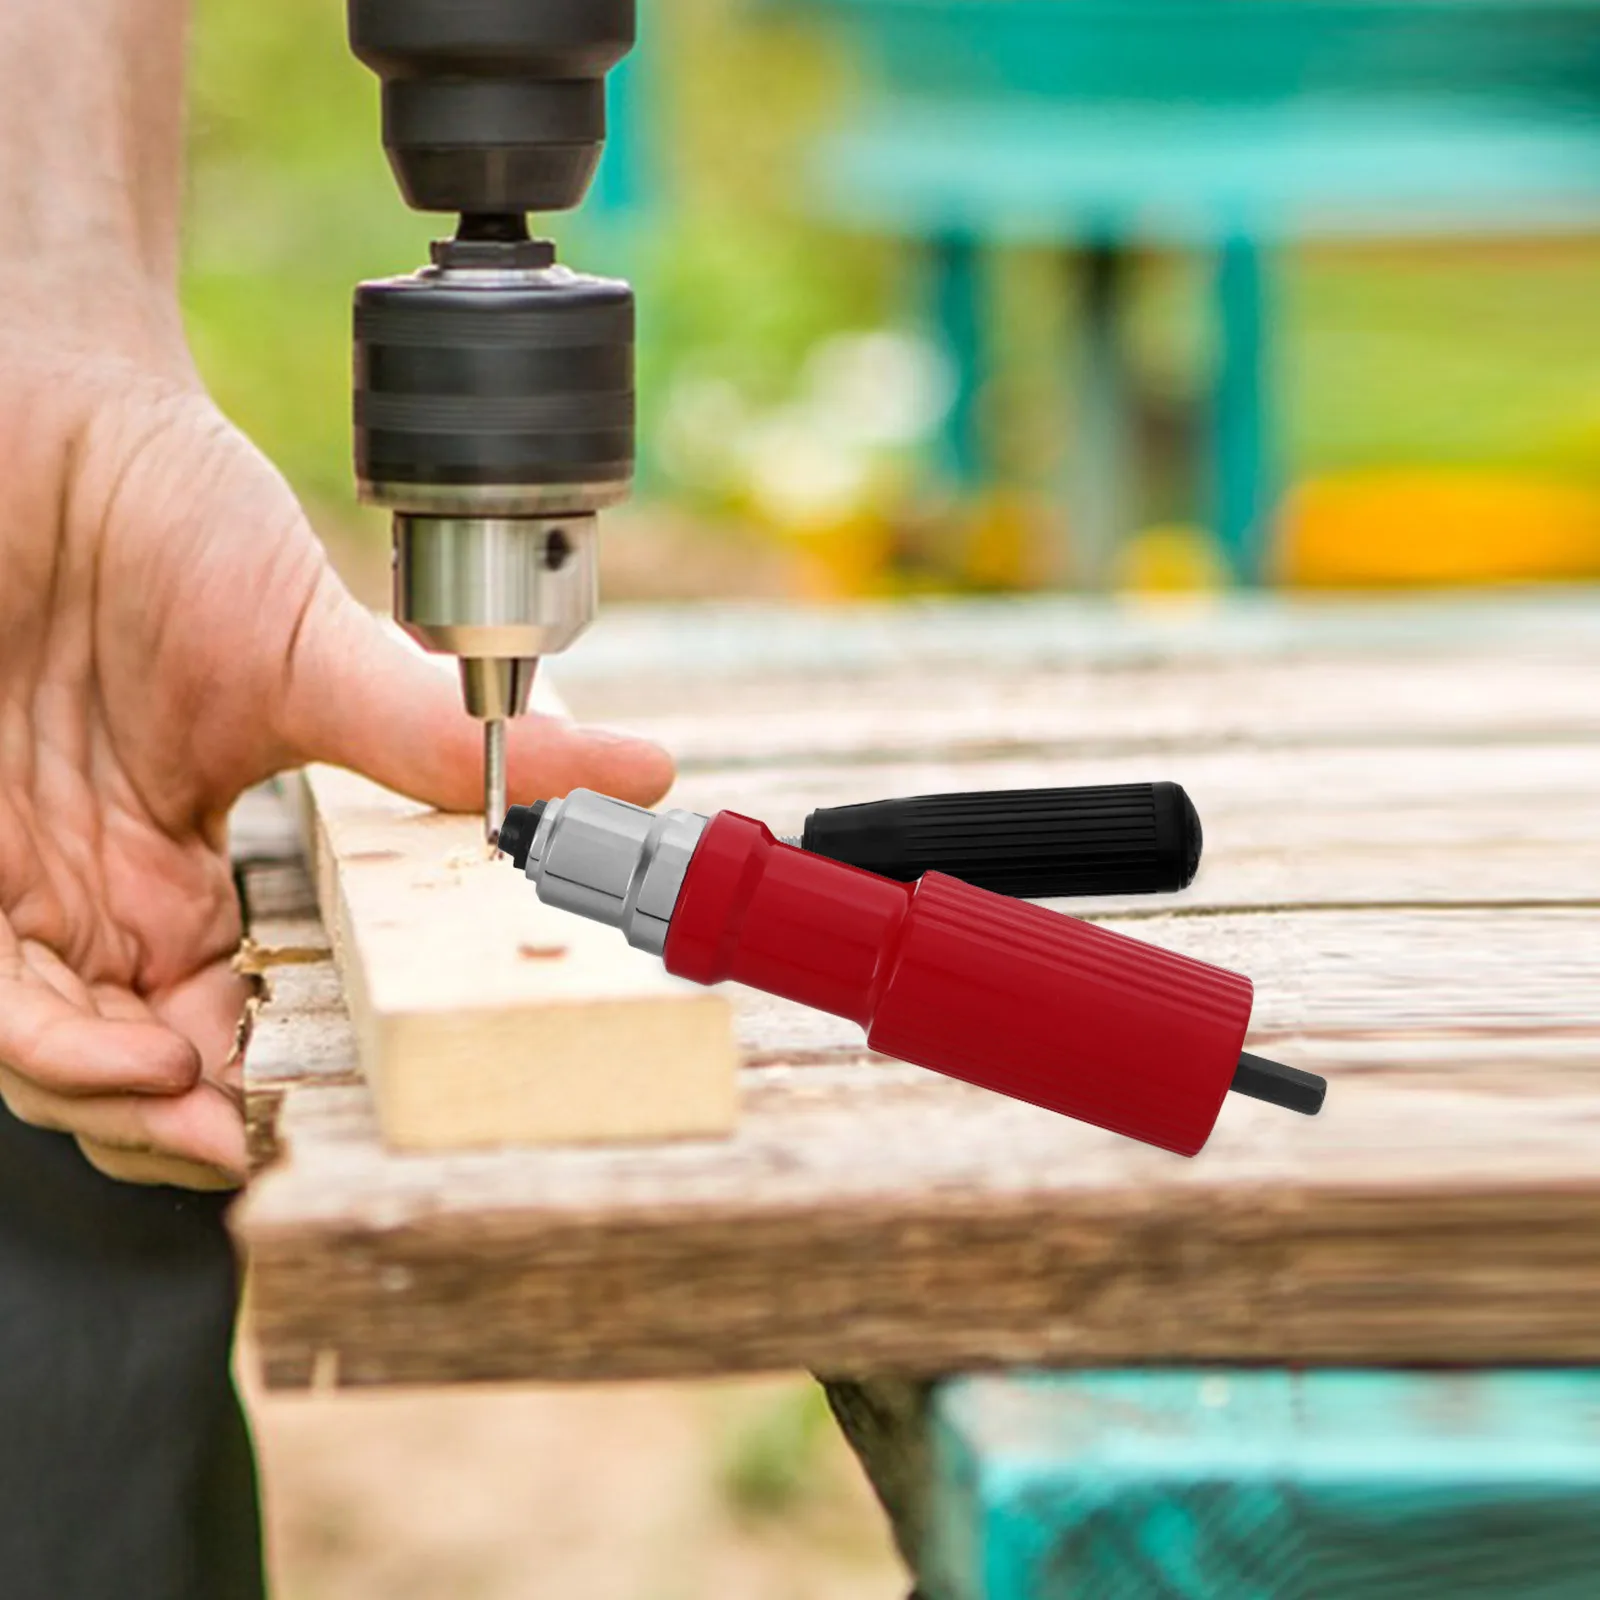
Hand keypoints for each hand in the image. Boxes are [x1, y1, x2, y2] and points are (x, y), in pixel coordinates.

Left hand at [0, 341, 672, 1190]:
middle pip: (121, 1061)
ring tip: (178, 1095)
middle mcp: (91, 885)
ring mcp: (11, 870)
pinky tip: (110, 1053)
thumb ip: (442, 740)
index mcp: (180, 863)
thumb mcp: (314, 653)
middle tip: (234, 1135)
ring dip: (102, 1101)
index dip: (252, 1085)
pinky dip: (29, 1043)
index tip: (300, 1120)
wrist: (31, 411)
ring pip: (36, 1048)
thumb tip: (632, 770)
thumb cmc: (165, 513)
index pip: (216, 1014)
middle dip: (171, 1124)